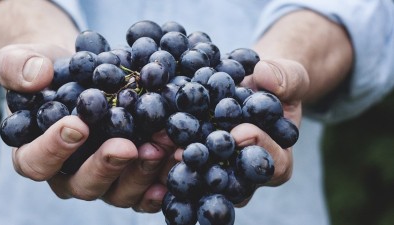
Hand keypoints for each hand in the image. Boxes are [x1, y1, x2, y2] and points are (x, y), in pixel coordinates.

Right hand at [0, 44, 177, 212]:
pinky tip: (176, 163)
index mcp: (35, 153)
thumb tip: (37, 76)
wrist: (82, 74)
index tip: (77, 125)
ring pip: (119, 192)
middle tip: (126, 146)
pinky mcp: (130, 176)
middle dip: (106, 166)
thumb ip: (17, 67)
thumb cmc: (48, 72)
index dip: (54, 149)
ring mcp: (103, 179)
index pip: (36, 162)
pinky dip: (161, 181)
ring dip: (141, 173)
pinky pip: (145, 191)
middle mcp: (69, 174)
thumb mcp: (22, 60)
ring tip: (161, 147)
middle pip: (83, 185)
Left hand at [167, 58, 308, 206]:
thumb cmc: (275, 84)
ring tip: (165, 149)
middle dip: (212, 164)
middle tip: (190, 152)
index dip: (259, 148)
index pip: (273, 164)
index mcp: (277, 159)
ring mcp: (219, 170)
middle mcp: (246, 174)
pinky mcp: (197, 160)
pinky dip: (168, 151)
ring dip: (183, 164)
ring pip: (203, 177)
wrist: (251, 85)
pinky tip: (152, 140)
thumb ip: (286, 77)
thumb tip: (265, 76)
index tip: (241, 132)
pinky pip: (184, 162)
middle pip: (232, 180)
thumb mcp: (289, 76)